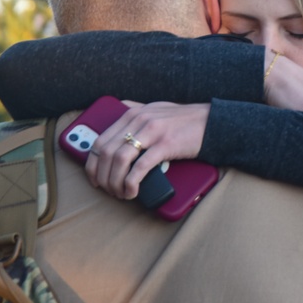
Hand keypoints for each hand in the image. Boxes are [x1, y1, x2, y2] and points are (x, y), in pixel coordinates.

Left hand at [84, 101, 210, 199]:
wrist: (210, 121)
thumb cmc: (183, 120)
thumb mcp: (155, 108)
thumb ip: (137, 109)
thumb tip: (118, 108)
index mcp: (132, 113)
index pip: (101, 140)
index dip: (92, 163)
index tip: (94, 178)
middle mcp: (138, 120)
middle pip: (107, 152)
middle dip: (103, 176)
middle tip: (108, 190)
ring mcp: (152, 132)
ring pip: (120, 160)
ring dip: (115, 182)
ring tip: (120, 193)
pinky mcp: (165, 145)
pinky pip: (140, 167)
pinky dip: (131, 183)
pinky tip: (132, 191)